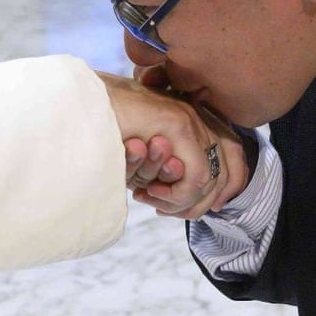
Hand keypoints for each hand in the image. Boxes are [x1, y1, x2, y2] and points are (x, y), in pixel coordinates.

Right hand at [98, 73, 246, 219]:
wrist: (82, 105)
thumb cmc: (108, 131)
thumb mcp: (144, 153)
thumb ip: (167, 165)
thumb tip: (192, 197)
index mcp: (194, 116)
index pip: (233, 153)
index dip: (228, 185)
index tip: (207, 207)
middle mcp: (198, 114)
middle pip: (229, 168)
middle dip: (200, 202)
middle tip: (166, 211)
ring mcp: (191, 117)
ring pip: (210, 179)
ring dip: (181, 201)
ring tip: (151, 200)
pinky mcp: (178, 125)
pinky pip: (197, 176)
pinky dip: (177, 195)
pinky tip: (150, 194)